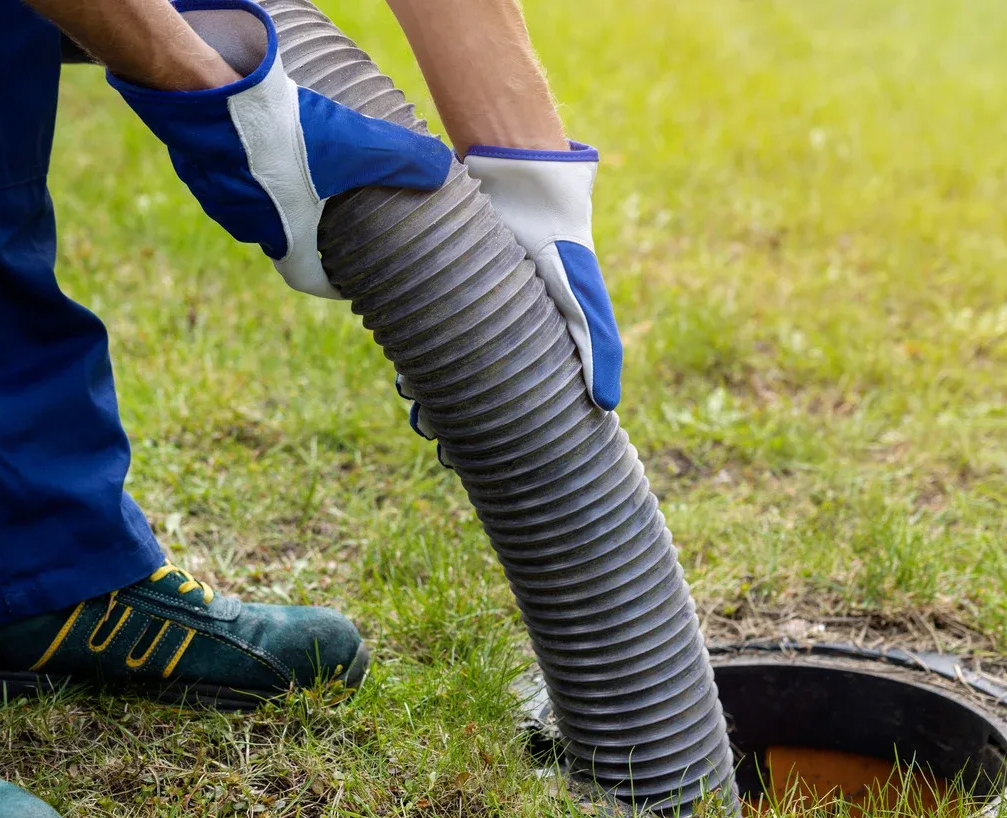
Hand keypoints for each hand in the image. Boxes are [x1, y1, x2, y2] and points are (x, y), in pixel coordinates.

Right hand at [108, 0, 451, 298]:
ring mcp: (218, 196)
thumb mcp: (358, 145)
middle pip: (282, 239)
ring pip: (253, 205)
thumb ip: (403, 159)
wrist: (209, 97)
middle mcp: (248, 224)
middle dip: (307, 231)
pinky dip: (249, 168)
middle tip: (330, 215)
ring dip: (277, 196)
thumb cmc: (286, 134)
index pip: (308, 278)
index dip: (330, 283)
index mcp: (286, 234)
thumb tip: (445, 168)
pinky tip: (265, 142)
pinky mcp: (198, 165)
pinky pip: (228, 175)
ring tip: (300, 172)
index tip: (345, 282)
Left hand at [401, 140, 621, 452]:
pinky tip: (399, 361)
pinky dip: (407, 344)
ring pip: (435, 358)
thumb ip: (600, 346)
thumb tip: (608, 407)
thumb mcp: (585, 294)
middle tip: (429, 432)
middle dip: (444, 414)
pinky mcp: (432, 279)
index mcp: (533, 343)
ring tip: (413, 400)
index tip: (461, 457)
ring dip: (422, 384)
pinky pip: (415, 321)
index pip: (506, 401)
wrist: (521, 172)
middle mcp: (494, 328)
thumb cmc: (562, 238)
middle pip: (463, 386)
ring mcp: (461, 304)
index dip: (486, 432)